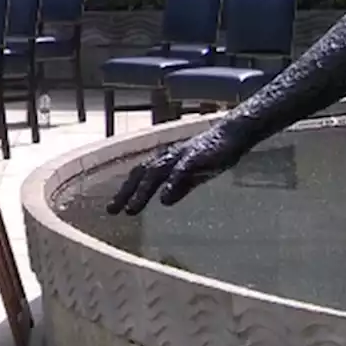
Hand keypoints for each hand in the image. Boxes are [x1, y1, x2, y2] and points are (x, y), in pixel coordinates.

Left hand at [106, 127, 246, 214]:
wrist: (234, 135)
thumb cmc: (212, 154)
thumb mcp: (193, 175)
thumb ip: (179, 187)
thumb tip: (164, 202)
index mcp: (165, 160)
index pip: (138, 175)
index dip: (124, 191)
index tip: (112, 210)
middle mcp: (168, 156)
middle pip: (141, 173)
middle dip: (125, 192)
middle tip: (112, 211)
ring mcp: (181, 155)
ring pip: (156, 172)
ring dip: (142, 191)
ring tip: (131, 210)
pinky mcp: (197, 156)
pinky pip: (181, 170)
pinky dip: (170, 183)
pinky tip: (164, 199)